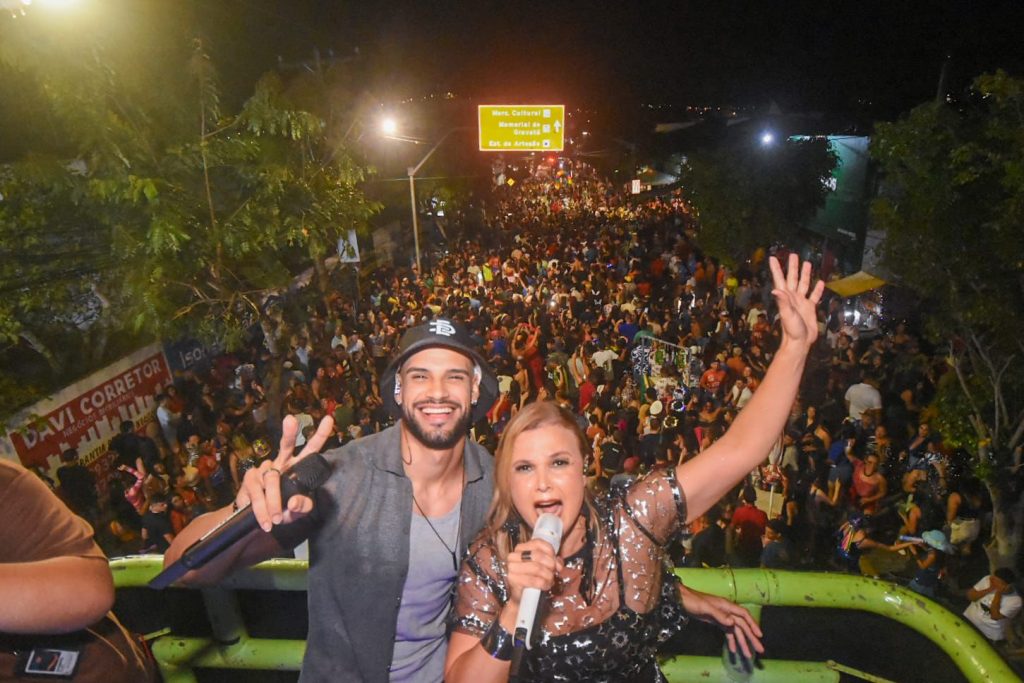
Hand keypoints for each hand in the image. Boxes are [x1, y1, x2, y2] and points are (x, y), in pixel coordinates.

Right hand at [236, 414, 334, 531]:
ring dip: (274, 503)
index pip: (310, 449)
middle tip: (291, 420)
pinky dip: (261, 509)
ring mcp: (265, 469)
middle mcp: (281, 463)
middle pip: (285, 445)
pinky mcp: (250, 478)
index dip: (319, 435)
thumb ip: (301, 507)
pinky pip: (257, 493)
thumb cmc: (282, 510)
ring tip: (275, 521)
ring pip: (272, 481)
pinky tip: (265, 521)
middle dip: (289, 433)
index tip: (328, 419)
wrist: (258, 519)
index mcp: (297, 467)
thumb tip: (293, 502)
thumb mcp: (296, 512)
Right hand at [505, 539, 563, 606]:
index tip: (555, 561)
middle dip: (550, 564)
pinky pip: (533, 580)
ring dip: (548, 575)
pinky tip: (545, 585)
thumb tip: (558, 564)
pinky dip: (543, 583)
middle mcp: (513, 556)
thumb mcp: (543, 565)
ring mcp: (511, 568)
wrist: (521, 596)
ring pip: (536, 567)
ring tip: (550, 580)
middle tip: (553, 572)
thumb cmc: (532, 578)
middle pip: (537, 555)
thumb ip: (552, 561)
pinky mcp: (512, 580)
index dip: (550, 551)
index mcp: (521, 548)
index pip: (537, 543)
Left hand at [679, 585, 764, 659]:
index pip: (743, 615)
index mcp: (726, 606)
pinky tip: (733, 650)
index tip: (759, 636)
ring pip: (735, 630)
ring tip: (747, 655)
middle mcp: (727, 611)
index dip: (752, 624)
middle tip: (760, 650)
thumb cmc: (693, 601)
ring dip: (742, 642)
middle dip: (751, 637)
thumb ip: (719, 615)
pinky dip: (731, 640)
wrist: (681, 599)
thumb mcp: (705, 608)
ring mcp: (721, 616)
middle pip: (742, 625)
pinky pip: (727, 632)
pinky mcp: (716, 621)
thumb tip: (733, 623)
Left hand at [768, 254, 823, 348]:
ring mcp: (801, 302)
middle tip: (793, 255)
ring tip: (807, 263)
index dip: (776, 268)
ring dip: (805, 274)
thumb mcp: (787, 315)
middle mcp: (793, 297)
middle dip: (793, 267)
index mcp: (786, 297)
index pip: (780, 279)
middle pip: (792, 278)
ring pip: (804, 284)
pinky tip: (820, 282)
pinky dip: (817, 289)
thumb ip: (783, 302)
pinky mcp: (810, 308)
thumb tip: (776, 290)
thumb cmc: (791, 330)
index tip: (772, 258)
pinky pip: (814, 296)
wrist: (800, 342)